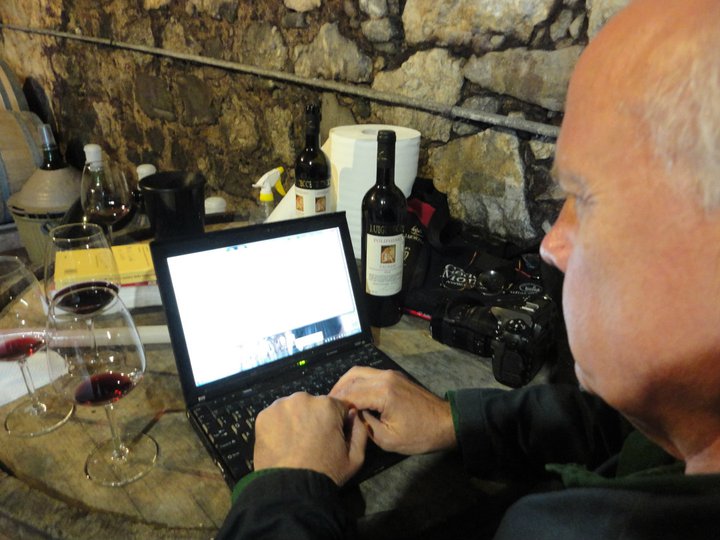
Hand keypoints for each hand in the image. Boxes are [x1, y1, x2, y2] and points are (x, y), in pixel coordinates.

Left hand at [253, 392, 367, 485]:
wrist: (290, 490)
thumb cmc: (326, 473)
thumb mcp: (355, 458)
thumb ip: (360, 430)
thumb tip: (353, 413)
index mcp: (327, 404)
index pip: (337, 406)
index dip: (337, 422)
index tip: (331, 438)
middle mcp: (303, 398)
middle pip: (313, 405)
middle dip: (314, 418)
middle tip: (311, 442)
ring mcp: (280, 405)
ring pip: (293, 409)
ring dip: (295, 420)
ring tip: (294, 443)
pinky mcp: (263, 416)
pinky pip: (275, 416)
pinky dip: (278, 426)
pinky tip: (281, 443)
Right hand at [330, 367, 456, 454]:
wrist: (446, 423)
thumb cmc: (419, 435)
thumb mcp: (388, 439)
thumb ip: (365, 426)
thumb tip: (351, 415)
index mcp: (383, 392)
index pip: (350, 394)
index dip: (336, 404)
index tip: (326, 414)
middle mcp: (385, 377)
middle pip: (352, 377)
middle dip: (337, 390)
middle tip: (327, 404)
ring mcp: (391, 374)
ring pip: (360, 372)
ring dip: (346, 383)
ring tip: (337, 399)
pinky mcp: (395, 376)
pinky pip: (369, 374)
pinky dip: (357, 382)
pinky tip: (353, 396)